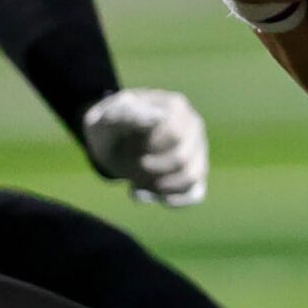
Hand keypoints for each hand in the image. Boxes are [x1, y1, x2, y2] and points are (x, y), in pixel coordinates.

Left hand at [82, 89, 209, 205]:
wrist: (111, 139)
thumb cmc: (110, 125)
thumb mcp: (109, 117)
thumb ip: (130, 115)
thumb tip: (159, 118)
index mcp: (177, 107)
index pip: (174, 134)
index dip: (148, 147)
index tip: (128, 146)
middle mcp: (194, 127)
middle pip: (182, 158)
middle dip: (150, 168)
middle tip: (130, 165)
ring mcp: (198, 152)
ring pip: (191, 178)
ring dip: (158, 187)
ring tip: (135, 182)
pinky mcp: (195, 174)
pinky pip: (195, 194)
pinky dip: (172, 200)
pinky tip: (147, 195)